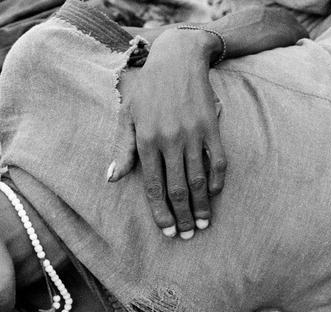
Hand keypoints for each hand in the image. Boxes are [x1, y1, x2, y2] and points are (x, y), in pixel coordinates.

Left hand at [108, 28, 226, 239]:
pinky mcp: (211, 127)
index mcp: (146, 140)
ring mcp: (192, 134)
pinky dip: (218, 180)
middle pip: (178, 188)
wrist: (178, 59)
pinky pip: (218, 160)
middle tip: (188, 234)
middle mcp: (169, 140)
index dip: (161, 212)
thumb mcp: (128, 115)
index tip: (168, 230)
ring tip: (204, 223)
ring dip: (202, 205)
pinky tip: (216, 193)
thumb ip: (122, 148)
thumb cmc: (148, 89)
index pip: (154, 186)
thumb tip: (112, 178)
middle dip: (183, 215)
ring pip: (198, 179)